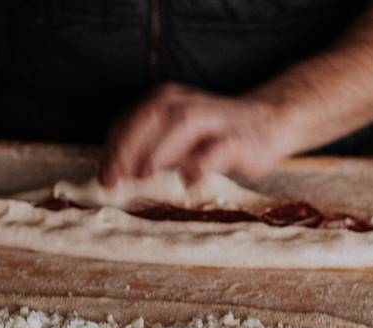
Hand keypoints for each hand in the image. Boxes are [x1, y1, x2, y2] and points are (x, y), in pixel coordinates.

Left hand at [101, 83, 292, 185]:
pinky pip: (220, 148)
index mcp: (168, 101)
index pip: (132, 118)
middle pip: (153, 115)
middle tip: (115, 178)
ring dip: (159, 150)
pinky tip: (189, 181)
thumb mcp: (172, 140)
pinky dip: (202, 163)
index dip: (114, 146)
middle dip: (129, 146)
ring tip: (143, 176)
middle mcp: (189, 104)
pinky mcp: (239, 139)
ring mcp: (216, 119)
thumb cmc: (210, 137)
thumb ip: (146, 150)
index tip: (104, 176)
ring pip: (184, 123)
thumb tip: (112, 175)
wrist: (268, 122)